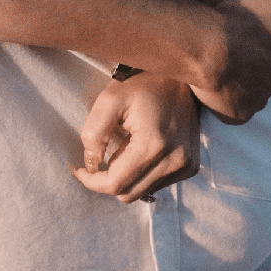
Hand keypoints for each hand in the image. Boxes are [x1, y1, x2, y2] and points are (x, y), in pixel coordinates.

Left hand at [73, 74, 200, 203]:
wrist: (181, 76)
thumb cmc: (142, 84)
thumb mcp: (109, 100)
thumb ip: (94, 133)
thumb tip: (91, 165)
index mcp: (153, 145)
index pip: (116, 184)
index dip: (92, 182)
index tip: (80, 169)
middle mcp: (174, 161)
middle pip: (129, 194)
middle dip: (107, 180)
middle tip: (98, 159)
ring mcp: (185, 166)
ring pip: (143, 192)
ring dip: (126, 177)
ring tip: (122, 148)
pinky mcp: (190, 166)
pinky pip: (157, 184)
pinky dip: (142, 174)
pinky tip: (140, 150)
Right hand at [191, 0, 270, 123]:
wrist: (206, 47)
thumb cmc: (239, 20)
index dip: (265, 44)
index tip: (248, 36)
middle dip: (257, 68)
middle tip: (234, 53)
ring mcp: (259, 101)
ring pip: (254, 94)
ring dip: (243, 85)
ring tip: (221, 69)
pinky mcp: (239, 115)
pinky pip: (236, 111)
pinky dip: (228, 103)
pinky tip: (216, 87)